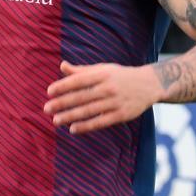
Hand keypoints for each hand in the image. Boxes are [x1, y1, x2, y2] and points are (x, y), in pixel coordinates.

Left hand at [44, 60, 160, 134]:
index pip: (79, 80)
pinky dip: (86, 126)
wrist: (149, 84)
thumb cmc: (120, 76)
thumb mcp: (103, 69)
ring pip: (88, 111)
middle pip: (81, 96)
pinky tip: (73, 129)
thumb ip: (82, 71)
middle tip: (47, 109)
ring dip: (70, 116)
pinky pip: (100, 122)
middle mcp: (108, 87)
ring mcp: (115, 102)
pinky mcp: (121, 115)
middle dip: (62, 103)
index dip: (63, 86)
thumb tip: (62, 66)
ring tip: (56, 120)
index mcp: (102, 74)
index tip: (49, 92)